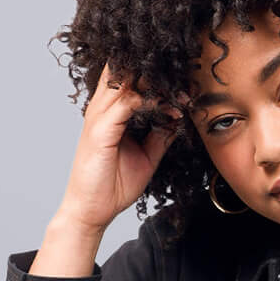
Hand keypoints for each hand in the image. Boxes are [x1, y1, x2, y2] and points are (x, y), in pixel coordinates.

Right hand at [55, 66, 187, 235]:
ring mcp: (98, 117)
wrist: (92, 210)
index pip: (128, 77)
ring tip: (183, 91)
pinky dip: (151, 101)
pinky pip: (127, 103)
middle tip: (187, 78)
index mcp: (109, 111)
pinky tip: (170, 107)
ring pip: (126, 81)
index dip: (155, 74)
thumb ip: (160, 134)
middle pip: (125, 71)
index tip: (185, 82)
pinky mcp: (100, 130)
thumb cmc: (113, 184)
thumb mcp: (147, 155)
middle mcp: (101, 108)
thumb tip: (179, 118)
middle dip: (157, 71)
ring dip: (157, 83)